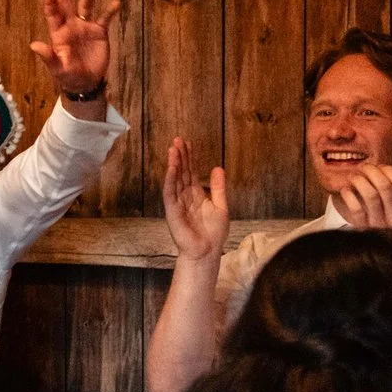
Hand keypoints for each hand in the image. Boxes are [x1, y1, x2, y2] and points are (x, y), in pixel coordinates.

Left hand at [30, 0, 120, 97]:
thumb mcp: (57, 68)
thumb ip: (47, 56)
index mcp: (58, 33)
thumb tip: (34, 44)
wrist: (86, 82)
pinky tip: (115, 3)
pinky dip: (109, 11)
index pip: (52, 13)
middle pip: (66, 3)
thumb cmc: (68, 76)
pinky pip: (105, 19)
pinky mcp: (99, 32)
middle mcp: (70, 26)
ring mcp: (85, 27)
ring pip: (85, 7)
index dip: (50, 1)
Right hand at [160, 138, 227, 262]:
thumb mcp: (221, 206)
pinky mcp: (172, 211)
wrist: (207, 251)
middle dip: (180, 156)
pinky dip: (170, 180)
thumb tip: (217, 168)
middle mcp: (185, 197)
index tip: (188, 143)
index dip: (190, 158)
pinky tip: (171, 168)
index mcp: (196, 195)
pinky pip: (170, 193)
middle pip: (182, 172)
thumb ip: (218, 188)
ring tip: (173, 148)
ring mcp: (177, 203)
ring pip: (174, 179)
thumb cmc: (214, 233)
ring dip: (174, 164)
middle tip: (178, 139)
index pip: (191, 172)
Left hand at [336, 163, 391, 234]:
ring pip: (370, 194)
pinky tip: (345, 191)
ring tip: (353, 177)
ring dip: (359, 180)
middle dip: (371, 171)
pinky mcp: (361, 228)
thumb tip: (385, 170)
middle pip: (385, 185)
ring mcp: (378, 224)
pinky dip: (348, 195)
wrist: (374, 255)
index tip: (380, 167)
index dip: (390, 170)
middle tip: (363, 168)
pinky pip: (354, 207)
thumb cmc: (384, 227)